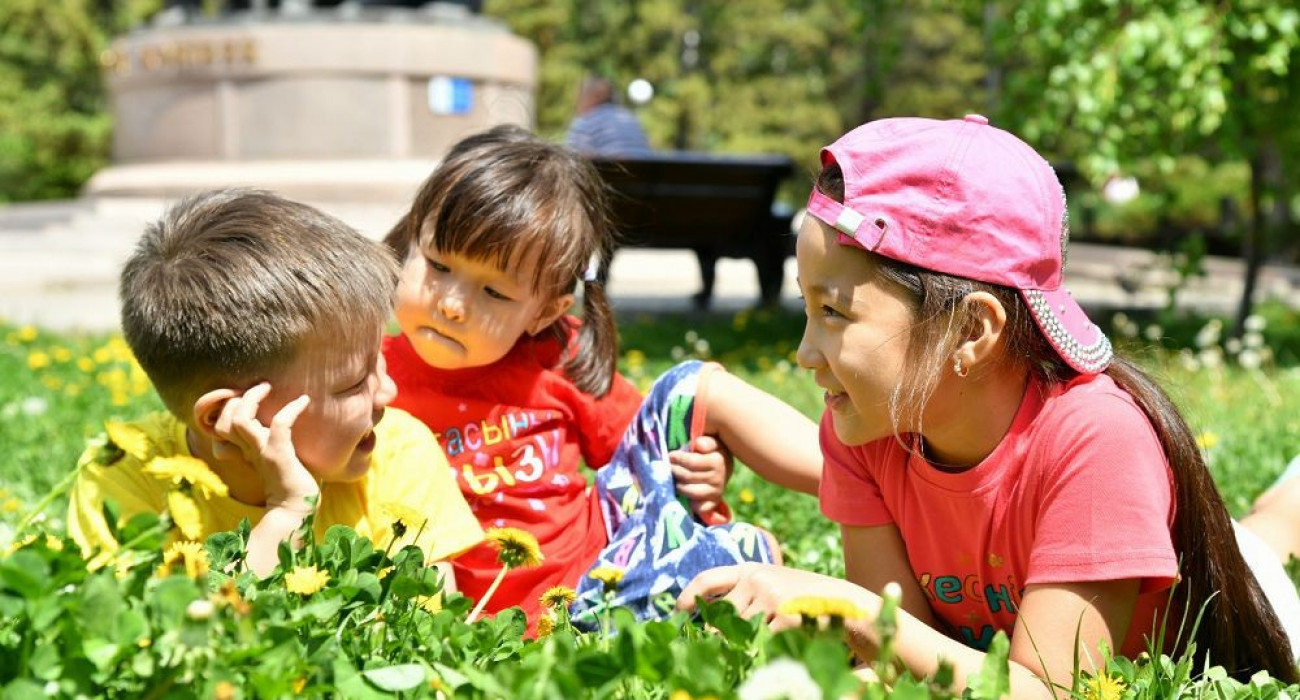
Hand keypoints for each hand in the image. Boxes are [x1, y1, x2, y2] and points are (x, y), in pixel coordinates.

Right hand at [212, 382, 317, 512]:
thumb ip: (262, 443)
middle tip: (261, 389)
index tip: (246, 396)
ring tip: (267, 387)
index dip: (225, 409)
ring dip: (252, 399)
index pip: (219, 428)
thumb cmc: (288, 483)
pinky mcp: (280, 456)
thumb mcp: (269, 458)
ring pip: (240, 421)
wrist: (295, 509)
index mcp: (244, 450)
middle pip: (224, 422)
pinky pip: (280, 425)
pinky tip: (304, 400)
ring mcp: (262, 452)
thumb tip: (270, 423)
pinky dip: (290, 409)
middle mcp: (248, 450)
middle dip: (236, 400)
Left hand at [670, 434, 732, 519]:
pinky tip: (683, 493)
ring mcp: (716, 491)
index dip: (677, 458)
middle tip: (666, 466)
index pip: (691, 462)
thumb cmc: (712, 451)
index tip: (670, 455)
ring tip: (672, 477)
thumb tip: (698, 444)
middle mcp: (719, 478)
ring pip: (689, 491)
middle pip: (687, 477)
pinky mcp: (713, 502)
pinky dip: (689, 502)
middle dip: (674, 470)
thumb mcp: (711, 441)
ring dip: (677, 484)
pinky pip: (699, 507)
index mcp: (718, 461)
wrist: (724, 466)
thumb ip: (705, 441)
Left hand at [678, 563, 879, 633]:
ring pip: (740, 632)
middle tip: (731, 644)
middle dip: (723, 634)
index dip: (688, 596)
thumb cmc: (805, 599)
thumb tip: (711, 625)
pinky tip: (779, 648)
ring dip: (746, 645)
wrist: (847, 604)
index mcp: (751, 570)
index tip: (678, 613)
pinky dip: (765, 650)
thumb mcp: (773, 586)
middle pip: (722, 617)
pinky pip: (761, 642)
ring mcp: (771, 596)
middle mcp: (757, 579)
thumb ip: (744, 597)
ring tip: (765, 643)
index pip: (708, 579)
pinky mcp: (785, 615)